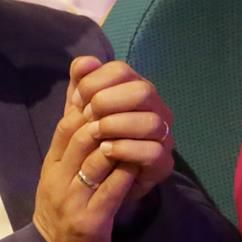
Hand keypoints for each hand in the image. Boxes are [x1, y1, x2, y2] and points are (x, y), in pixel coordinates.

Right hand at [32, 56, 133, 241]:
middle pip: (79, 136)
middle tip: (134, 107)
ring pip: (95, 159)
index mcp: (52, 165)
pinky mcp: (90, 220)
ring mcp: (73, 199)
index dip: (88, 104)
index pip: (65, 125)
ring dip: (121, 141)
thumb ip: (71, 144)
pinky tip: (142, 163)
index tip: (114, 95)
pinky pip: (111, 190)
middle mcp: (58, 178)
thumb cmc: (62, 212)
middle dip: (107, 117)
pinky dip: (127, 173)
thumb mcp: (61, 175)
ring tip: (143, 130)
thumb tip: (80, 105)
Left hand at [71, 57, 176, 202]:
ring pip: (151, 121)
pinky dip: (126, 148)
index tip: (77, 100)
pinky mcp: (163, 163)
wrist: (95, 180)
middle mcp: (155, 108)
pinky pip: (153, 151)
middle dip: (107, 101)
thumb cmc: (90, 137)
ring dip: (116, 125)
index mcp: (134, 89)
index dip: (94, 82)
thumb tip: (86, 62)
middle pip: (142, 90)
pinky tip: (106, 150)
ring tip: (96, 135)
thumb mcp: (79, 109)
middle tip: (88, 116)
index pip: (120, 70)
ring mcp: (163, 135)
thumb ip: (81, 83)